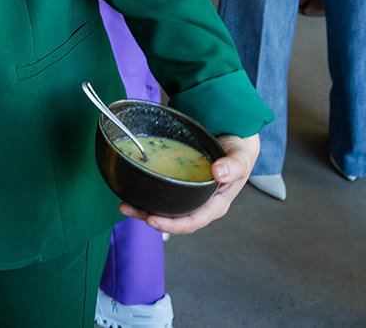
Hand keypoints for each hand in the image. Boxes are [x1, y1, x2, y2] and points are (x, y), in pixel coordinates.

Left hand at [122, 133, 259, 235]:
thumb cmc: (239, 151)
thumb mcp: (241, 157)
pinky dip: (149, 194)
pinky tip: (134, 190)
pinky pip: (164, 195)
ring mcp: (191, 196)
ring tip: (124, 203)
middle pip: (174, 219)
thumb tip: (220, 172)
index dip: (172, 225)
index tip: (152, 220)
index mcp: (216, 204)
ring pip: (165, 209)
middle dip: (150, 217)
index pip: (192, 222)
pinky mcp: (182, 186)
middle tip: (128, 209)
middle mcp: (201, 204)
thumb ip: (234, 165)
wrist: (235, 139)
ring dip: (144, 209)